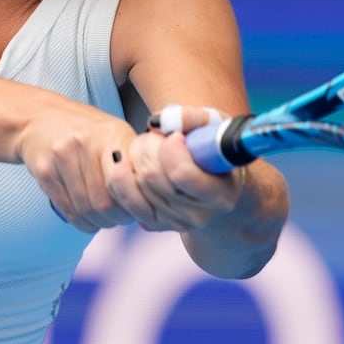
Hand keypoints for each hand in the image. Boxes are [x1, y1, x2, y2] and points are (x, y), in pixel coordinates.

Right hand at [17, 107, 140, 231]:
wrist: (39, 117)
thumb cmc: (83, 129)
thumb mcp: (114, 133)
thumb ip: (133, 159)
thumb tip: (154, 195)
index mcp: (111, 134)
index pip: (127, 182)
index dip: (135, 205)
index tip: (139, 211)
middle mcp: (85, 144)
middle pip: (105, 202)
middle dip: (116, 218)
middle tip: (121, 218)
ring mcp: (62, 157)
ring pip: (85, 208)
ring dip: (99, 222)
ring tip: (105, 219)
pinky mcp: (44, 172)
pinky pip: (67, 209)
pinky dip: (82, 222)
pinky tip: (88, 219)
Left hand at [110, 107, 245, 231]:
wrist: (217, 185)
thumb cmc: (217, 153)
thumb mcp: (217, 129)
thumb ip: (194, 118)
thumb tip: (162, 121)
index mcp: (220, 195)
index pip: (181, 174)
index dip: (170, 148)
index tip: (174, 135)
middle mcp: (198, 215)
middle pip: (152, 177)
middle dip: (148, 146)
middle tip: (156, 135)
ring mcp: (175, 223)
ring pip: (136, 185)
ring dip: (135, 156)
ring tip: (148, 144)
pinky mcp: (155, 225)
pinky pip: (125, 200)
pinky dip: (123, 176)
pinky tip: (132, 161)